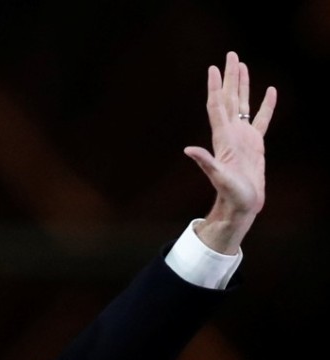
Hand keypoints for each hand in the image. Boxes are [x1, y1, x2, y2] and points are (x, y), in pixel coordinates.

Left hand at [184, 51, 276, 254]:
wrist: (241, 205)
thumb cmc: (230, 194)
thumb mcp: (218, 177)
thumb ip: (205, 162)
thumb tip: (188, 150)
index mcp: (223, 137)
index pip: (217, 106)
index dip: (214, 87)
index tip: (212, 68)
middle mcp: (231, 133)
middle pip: (229, 98)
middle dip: (230, 77)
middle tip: (231, 55)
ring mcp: (243, 137)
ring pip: (243, 104)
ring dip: (243, 85)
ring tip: (242, 66)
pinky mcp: (255, 144)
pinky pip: (262, 119)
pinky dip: (266, 105)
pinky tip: (270, 91)